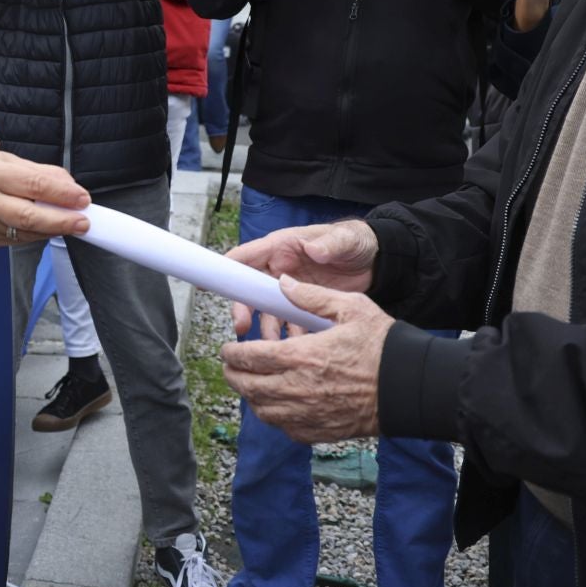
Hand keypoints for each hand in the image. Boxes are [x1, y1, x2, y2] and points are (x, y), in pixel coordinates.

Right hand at [0, 151, 90, 245]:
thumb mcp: (3, 160)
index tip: (83, 198)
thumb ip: (37, 172)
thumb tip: (69, 185)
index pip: (33, 184)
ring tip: (73, 225)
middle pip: (30, 216)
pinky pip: (18, 240)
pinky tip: (49, 229)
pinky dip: (38, 235)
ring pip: (26, 232)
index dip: (62, 194)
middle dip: (62, 220)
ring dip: (53, 229)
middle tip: (84, 221)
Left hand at [221, 278, 391, 441]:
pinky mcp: (318, 432)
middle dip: (232, 375)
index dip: (231, 353)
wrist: (409, 387)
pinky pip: (283, 428)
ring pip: (261, 410)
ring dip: (250, 396)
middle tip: (231, 366)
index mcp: (301, 356)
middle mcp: (298, 388)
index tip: (228, 349)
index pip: (249, 357)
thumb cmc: (382, 346)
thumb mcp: (350, 307)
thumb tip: (283, 283)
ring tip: (251, 383)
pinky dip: (272, 416)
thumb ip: (311, 296)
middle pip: (247, 386)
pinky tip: (276, 404)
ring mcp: (307, 414)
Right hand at [226, 219, 377, 337]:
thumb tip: (314, 249)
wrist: (376, 261)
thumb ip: (330, 244)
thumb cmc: (356, 242)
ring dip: (266, 328)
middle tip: (242, 327)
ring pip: (267, 311)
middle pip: (251, 289)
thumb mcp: (346, 239)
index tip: (210, 284)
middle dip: (244, 309)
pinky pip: (288, 322)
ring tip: (272, 346)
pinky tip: (293, 347)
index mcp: (282, 247)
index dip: (226, 268)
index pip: (247, 256)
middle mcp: (280, 268)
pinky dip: (288, 335)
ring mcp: (289, 287)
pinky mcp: (302, 304)